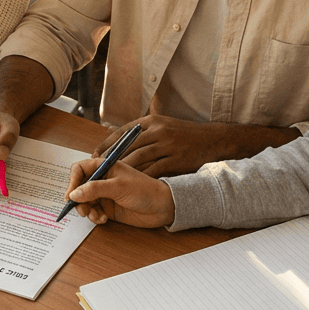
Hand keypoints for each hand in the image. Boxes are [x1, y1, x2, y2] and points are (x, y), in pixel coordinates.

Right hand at [62, 158, 174, 227]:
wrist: (162, 207)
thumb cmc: (145, 190)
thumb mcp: (118, 187)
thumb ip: (94, 189)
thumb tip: (74, 194)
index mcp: (105, 167)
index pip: (80, 169)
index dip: (73, 181)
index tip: (71, 195)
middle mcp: (102, 179)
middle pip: (79, 187)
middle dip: (78, 200)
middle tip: (82, 210)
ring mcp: (104, 194)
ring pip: (84, 202)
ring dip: (86, 210)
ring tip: (95, 216)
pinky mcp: (108, 208)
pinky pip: (93, 212)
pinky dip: (94, 217)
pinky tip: (103, 219)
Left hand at [93, 115, 296, 177]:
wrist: (216, 140)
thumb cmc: (187, 135)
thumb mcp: (164, 125)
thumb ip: (143, 131)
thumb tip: (119, 141)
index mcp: (151, 121)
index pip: (120, 133)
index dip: (105, 146)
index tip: (92, 157)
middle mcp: (157, 131)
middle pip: (125, 147)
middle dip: (108, 161)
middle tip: (95, 173)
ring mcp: (167, 146)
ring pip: (136, 160)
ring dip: (121, 172)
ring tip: (108, 182)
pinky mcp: (175, 160)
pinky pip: (153, 172)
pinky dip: (140, 180)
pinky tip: (131, 188)